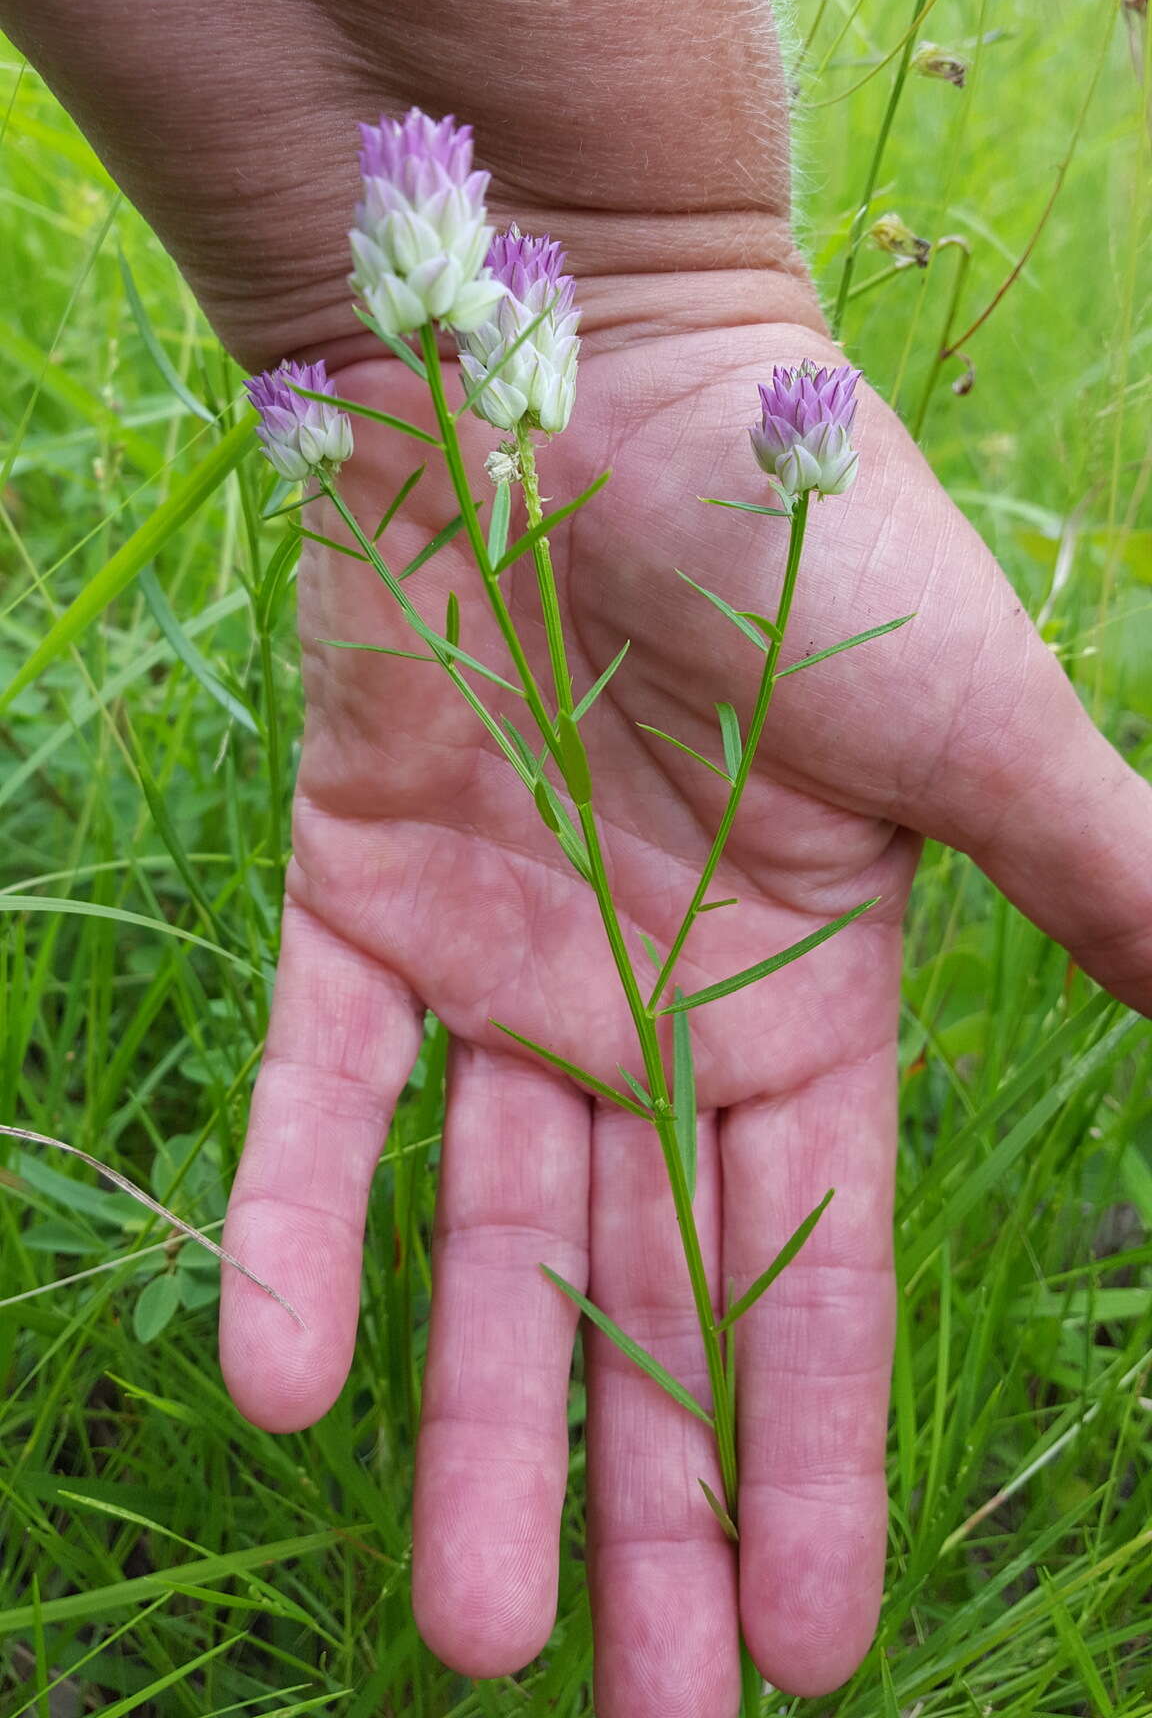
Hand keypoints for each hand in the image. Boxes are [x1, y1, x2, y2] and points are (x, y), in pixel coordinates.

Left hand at [219, 288, 1151, 1709]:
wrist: (591, 355)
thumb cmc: (807, 533)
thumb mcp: (980, 730)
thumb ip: (1108, 885)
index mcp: (804, 997)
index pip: (811, 1268)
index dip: (805, 1454)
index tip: (797, 1653)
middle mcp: (649, 1014)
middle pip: (653, 1304)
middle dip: (648, 1514)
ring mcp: (501, 964)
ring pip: (488, 1241)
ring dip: (477, 1431)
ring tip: (469, 1637)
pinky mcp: (359, 894)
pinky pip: (325, 1090)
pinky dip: (297, 1223)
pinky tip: (276, 1380)